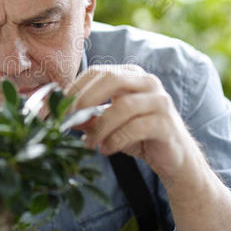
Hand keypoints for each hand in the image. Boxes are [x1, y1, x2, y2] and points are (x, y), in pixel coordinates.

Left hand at [66, 64, 197, 184]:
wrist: (174, 159)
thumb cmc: (138, 136)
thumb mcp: (107, 125)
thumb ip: (86, 117)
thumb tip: (59, 115)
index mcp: (131, 75)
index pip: (97, 71)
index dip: (74, 88)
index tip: (57, 107)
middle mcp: (147, 82)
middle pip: (111, 78)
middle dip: (85, 99)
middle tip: (69, 120)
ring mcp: (159, 101)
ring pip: (123, 106)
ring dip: (100, 126)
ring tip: (89, 143)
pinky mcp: (166, 123)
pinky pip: (136, 128)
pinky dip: (116, 140)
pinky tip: (106, 149)